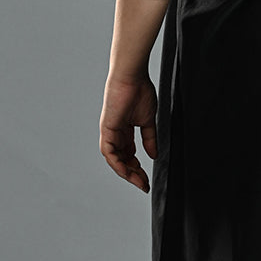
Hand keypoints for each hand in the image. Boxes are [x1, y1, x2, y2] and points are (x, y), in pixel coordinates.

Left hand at [99, 72, 158, 192]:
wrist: (132, 77)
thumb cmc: (140, 91)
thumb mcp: (148, 121)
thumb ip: (150, 138)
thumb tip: (154, 154)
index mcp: (126, 130)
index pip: (130, 154)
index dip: (138, 168)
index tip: (147, 178)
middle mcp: (116, 133)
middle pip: (122, 160)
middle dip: (133, 174)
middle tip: (144, 184)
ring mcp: (110, 132)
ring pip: (114, 159)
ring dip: (126, 172)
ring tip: (138, 180)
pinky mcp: (107, 129)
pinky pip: (109, 152)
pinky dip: (117, 163)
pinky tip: (127, 171)